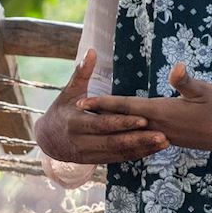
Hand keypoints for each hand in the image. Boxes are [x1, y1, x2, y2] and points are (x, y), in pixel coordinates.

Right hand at [35, 50, 168, 164]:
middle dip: (139, 140)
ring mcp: (89, 155)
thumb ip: (82, 73)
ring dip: (142, 149)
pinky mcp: (96, 161)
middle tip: (163, 135)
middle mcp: (81, 142)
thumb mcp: (69, 91)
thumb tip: (91, 51)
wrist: (47, 140)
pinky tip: (154, 150)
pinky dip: (137, 155)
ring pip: (119, 153)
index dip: (123, 123)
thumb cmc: (61, 110)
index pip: (102, 124)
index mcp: (75, 123)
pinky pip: (119, 159)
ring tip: (164, 142)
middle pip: (114, 142)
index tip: (144, 119)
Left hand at [83, 63, 211, 154]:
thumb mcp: (206, 91)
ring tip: (94, 121)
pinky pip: (145, 135)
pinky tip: (124, 133)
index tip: (83, 102)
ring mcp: (166, 135)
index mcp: (164, 112)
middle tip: (77, 112)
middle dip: (101, 115)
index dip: (105, 104)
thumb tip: (176, 68)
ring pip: (133, 129)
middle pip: (124, 120)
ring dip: (114, 125)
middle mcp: (160, 126)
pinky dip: (130, 132)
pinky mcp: (173, 139)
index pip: (128, 108)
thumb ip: (187, 82)